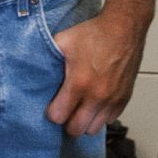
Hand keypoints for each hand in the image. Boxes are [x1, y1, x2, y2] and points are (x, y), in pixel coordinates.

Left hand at [44, 8, 143, 138]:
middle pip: (76, 129)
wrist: (123, 28)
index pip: (59, 117)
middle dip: (68, 122)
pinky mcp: (124, 98)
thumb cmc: (94, 34)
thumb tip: (32, 67)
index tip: (53, 105)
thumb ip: (46, 58)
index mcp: (79, 83)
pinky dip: (101, 115)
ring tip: (81, 108)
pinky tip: (96, 103)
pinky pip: (110, 119)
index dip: (53, 112)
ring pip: (93, 129)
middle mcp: (97, 96)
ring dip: (85, 121)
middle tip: (66, 110)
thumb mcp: (62, 41)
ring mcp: (112, 99)